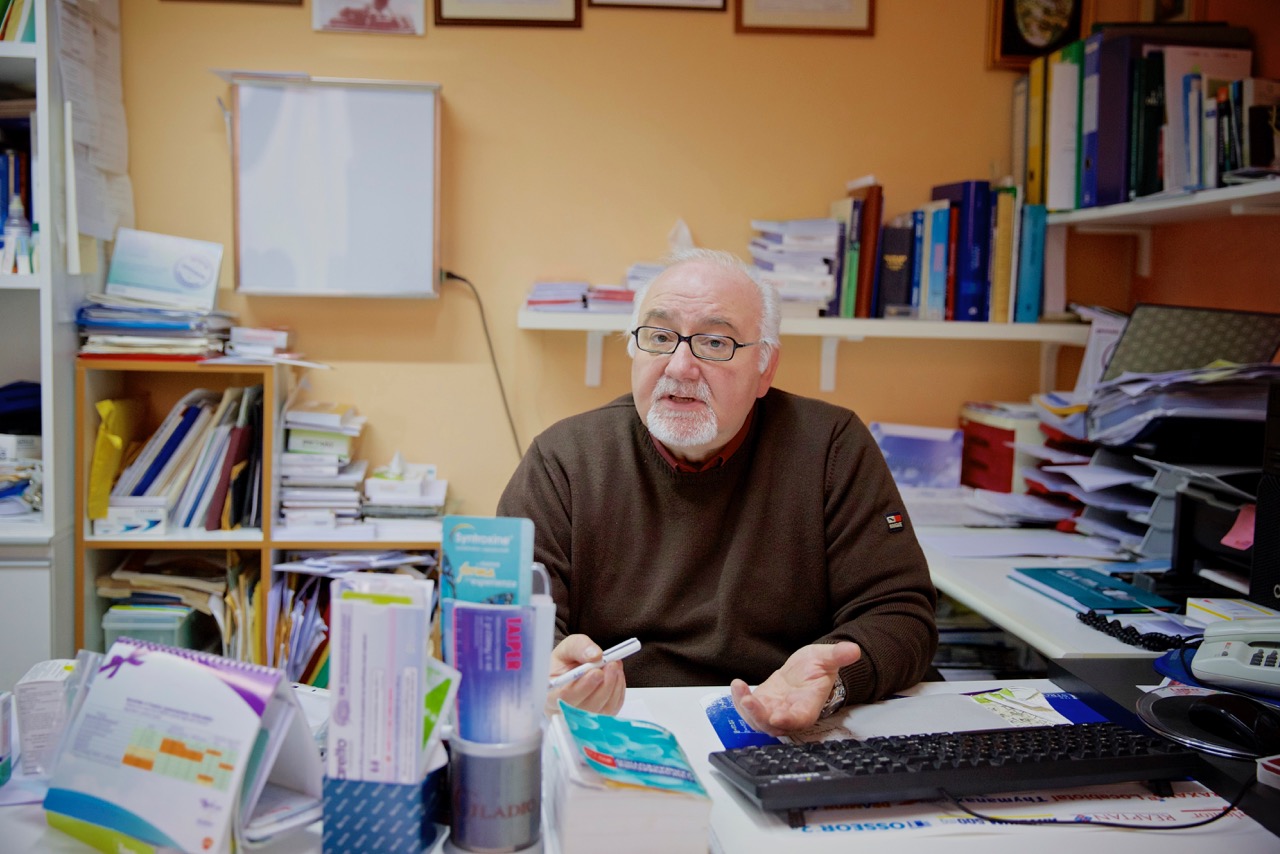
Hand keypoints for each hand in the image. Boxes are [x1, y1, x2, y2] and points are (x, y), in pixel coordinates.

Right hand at [546, 634, 625, 716]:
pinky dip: (618, 691)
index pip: (564, 697)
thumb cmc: (564, 663)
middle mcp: (564, 712)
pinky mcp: (598, 719)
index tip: (597, 671)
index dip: (583, 686)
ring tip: (615, 666)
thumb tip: (595, 655)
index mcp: (550, 695)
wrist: (571, 672)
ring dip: (613, 687)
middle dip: (604, 685)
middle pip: (586, 707)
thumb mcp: (567, 648)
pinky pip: (612, 709)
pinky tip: (617, 676)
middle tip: (612, 665)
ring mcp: (582, 719)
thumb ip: (579, 647)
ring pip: (602, 710)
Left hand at [730, 641, 860, 735]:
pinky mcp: (762, 704)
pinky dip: (739, 699)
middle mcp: (790, 714)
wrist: (806, 670)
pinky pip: (748, 708)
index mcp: (808, 707)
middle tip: (748, 701)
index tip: (777, 717)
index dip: (788, 721)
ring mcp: (774, 711)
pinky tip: (737, 684)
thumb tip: (853, 650)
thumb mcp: (828, 658)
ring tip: (738, 688)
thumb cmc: (819, 668)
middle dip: (759, 716)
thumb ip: (838, 655)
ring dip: (746, 709)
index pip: (799, 719)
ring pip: (757, 720)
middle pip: (773, 725)